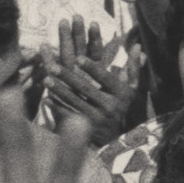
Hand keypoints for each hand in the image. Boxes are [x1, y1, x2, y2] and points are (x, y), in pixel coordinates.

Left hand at [40, 17, 138, 144]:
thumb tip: (136, 46)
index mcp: (121, 93)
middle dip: (69, 77)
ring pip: (75, 102)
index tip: (78, 57)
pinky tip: (47, 99)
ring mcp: (97, 118)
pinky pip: (70, 115)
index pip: (105, 78)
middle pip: (86, 89)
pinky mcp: (87, 128)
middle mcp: (110, 106)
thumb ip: (133, 67)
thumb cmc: (124, 106)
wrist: (118, 136)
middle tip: (54, 67)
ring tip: (46, 80)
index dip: (91, 68)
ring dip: (59, 91)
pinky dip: (58, 107)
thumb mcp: (133, 88)